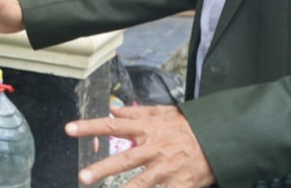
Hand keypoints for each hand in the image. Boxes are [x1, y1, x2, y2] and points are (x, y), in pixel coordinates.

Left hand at [66, 105, 213, 186]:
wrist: (221, 140)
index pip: (113, 126)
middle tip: (83, 176)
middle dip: (102, 169)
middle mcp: (154, 149)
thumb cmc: (190, 127)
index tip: (69, 129)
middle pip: (123, 160)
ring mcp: (166, 169)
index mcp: (148, 130)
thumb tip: (114, 110)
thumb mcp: (164, 113)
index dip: (90, 127)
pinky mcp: (180, 185)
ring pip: (141, 183)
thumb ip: (138, 113)